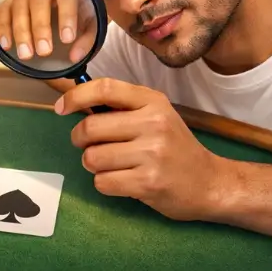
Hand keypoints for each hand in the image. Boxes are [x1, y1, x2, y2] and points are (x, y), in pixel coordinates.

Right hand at [0, 0, 96, 61]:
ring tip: (26, 55)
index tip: (67, 40)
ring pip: (18, 6)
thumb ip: (87, 40)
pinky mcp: (11, 0)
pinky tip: (6, 46)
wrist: (64, 1)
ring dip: (20, 32)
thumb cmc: (79, 11)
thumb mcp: (91, 23)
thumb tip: (74, 57)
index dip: (66, 16)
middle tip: (44, 52)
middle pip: (38, 0)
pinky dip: (3, 28)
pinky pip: (3, 11)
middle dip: (40, 27)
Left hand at [57, 78, 224, 221]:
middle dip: (80, 140)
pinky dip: (105, 183)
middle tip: (90, 146)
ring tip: (112, 165)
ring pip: (92, 158)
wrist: (209, 182)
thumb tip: (75, 102)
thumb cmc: (175, 147)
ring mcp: (151, 154)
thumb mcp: (155, 115)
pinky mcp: (148, 182)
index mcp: (152, 102)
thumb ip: (122, 108)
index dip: (76, 97)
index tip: (61, 108)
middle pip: (90, 128)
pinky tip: (123, 181)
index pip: (105, 88)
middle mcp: (153, 124)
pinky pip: (102, 182)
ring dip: (94, 165)